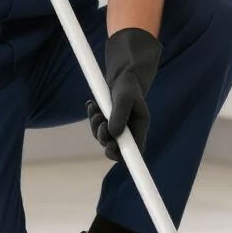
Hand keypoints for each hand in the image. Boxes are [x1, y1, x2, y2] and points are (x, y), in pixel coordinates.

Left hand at [87, 27, 162, 161]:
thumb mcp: (125, 97)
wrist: (123, 77)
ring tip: (95, 110)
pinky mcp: (108, 123)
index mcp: (139, 128)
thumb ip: (120, 115)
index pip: (134, 151)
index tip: (110, 147)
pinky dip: (92, 118)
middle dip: (104, 139)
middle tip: (101, 125)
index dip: (123, 155)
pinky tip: (91, 105)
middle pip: (116, 148)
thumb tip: (112, 133)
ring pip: (103, 138)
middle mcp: (129, 132)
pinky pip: (97, 127)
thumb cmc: (128, 87)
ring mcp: (118, 128)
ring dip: (96, 127)